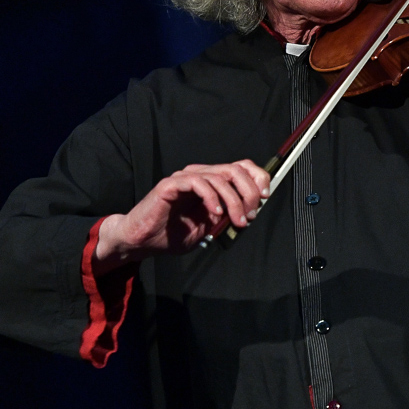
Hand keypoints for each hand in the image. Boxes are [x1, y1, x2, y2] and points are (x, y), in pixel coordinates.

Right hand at [93, 160, 270, 273]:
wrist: (142, 241)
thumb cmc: (172, 234)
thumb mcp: (209, 228)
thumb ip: (227, 218)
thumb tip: (250, 213)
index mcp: (211, 182)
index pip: (240, 167)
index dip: (257, 177)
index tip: (265, 196)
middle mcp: (200, 175)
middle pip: (235, 169)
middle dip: (249, 192)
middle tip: (250, 215)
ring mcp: (185, 178)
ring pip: (219, 177)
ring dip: (234, 201)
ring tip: (237, 221)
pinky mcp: (171, 185)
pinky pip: (197, 183)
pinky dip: (211, 198)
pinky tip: (215, 214)